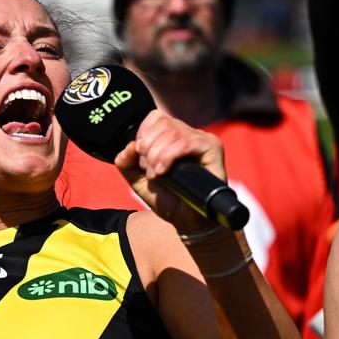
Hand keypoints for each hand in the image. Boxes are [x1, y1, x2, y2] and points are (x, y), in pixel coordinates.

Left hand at [112, 110, 225, 233]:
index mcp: (174, 135)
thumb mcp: (137, 180)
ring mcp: (202, 139)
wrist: (187, 221)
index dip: (143, 135)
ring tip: (156, 175)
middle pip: (162, 124)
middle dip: (148, 149)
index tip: (141, 158)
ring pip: (172, 132)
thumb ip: (126, 161)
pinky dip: (169, 156)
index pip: (156, 117)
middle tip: (149, 171)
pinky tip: (162, 171)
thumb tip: (130, 145)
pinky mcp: (212, 148)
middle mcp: (189, 133)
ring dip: (156, 155)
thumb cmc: (168, 199)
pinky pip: (186, 142)